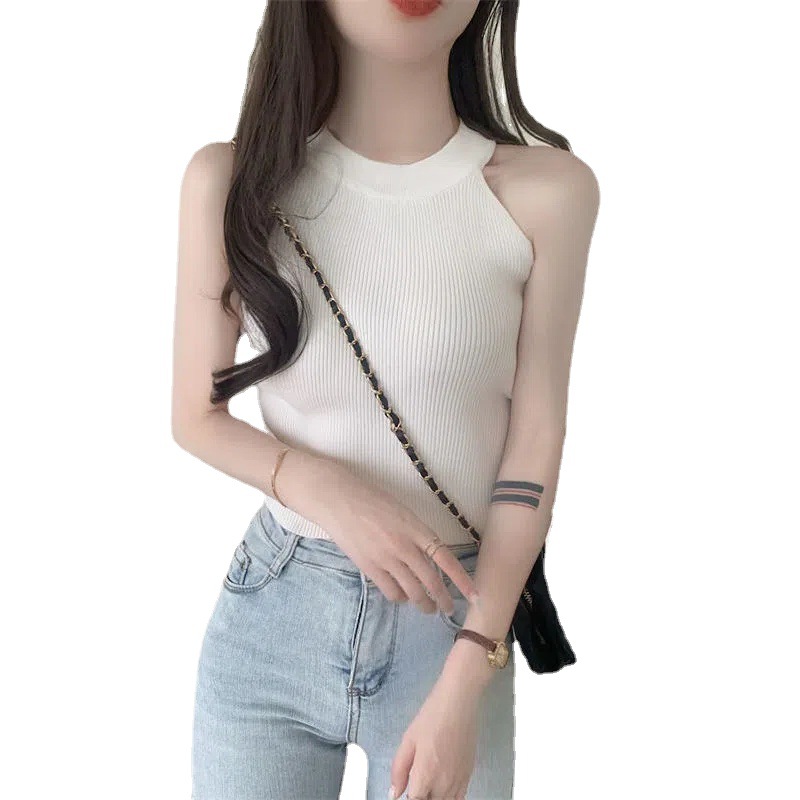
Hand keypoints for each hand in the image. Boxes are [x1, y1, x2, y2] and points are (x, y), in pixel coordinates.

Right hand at [280, 451, 476, 615]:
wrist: (339, 499)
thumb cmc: (372, 499)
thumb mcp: (402, 512)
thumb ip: (416, 534)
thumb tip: (428, 556)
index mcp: (416, 528)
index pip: (445, 558)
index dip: (461, 579)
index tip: (474, 594)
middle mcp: (404, 546)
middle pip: (430, 581)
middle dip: (443, 599)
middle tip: (448, 609)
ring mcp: (386, 559)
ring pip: (412, 591)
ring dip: (423, 603)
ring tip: (427, 608)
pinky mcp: (369, 568)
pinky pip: (391, 591)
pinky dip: (400, 598)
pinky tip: (402, 597)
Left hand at [389, 676, 479, 799]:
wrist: (459, 702)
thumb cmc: (433, 716)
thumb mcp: (408, 740)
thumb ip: (398, 770)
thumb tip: (394, 793)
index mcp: (425, 775)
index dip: (408, 798)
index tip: (405, 790)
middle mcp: (444, 783)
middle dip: (421, 796)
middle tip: (414, 783)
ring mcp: (459, 780)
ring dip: (434, 797)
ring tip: (427, 784)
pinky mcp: (469, 774)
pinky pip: (459, 797)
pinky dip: (449, 796)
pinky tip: (441, 786)